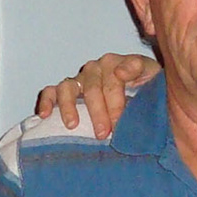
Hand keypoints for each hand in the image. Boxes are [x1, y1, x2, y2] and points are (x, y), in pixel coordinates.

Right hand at [32, 53, 157, 137]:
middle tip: (103, 134)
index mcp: (115, 63)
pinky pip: (51, 92)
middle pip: (92, 87)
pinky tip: (44, 115)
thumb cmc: (147, 87)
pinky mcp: (66, 90)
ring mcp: (79, 79)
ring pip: (68, 87)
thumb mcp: (152, 75)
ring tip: (72, 125)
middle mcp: (95, 68)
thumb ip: (140, 69)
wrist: (143, 94)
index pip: (112, 81)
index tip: (119, 123)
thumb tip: (120, 71)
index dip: (115, 103)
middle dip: (97, 112)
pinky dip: (46, 101)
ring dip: (68, 106)